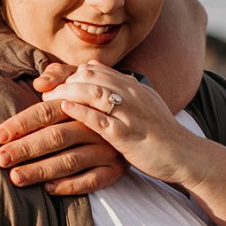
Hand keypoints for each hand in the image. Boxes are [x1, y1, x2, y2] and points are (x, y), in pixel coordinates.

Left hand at [0, 62, 124, 195]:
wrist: (151, 129)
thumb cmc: (104, 109)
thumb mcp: (87, 87)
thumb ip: (61, 78)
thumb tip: (39, 84)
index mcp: (82, 102)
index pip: (48, 111)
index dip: (23, 123)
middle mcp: (94, 124)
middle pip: (56, 135)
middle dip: (25, 148)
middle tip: (1, 159)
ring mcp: (106, 148)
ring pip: (71, 159)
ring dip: (41, 169)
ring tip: (16, 178)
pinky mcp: (117, 168)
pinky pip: (92, 180)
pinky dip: (70, 185)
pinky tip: (49, 190)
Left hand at [42, 61, 200, 185]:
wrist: (183, 154)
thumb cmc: (159, 134)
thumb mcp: (142, 105)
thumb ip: (121, 92)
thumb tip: (97, 76)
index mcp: (131, 87)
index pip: (94, 70)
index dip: (70, 74)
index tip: (50, 83)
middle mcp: (130, 94)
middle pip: (89, 77)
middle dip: (62, 82)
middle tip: (42, 92)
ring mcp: (129, 113)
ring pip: (92, 93)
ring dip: (65, 94)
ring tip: (45, 100)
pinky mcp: (126, 134)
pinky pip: (100, 118)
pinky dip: (81, 111)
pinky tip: (65, 108)